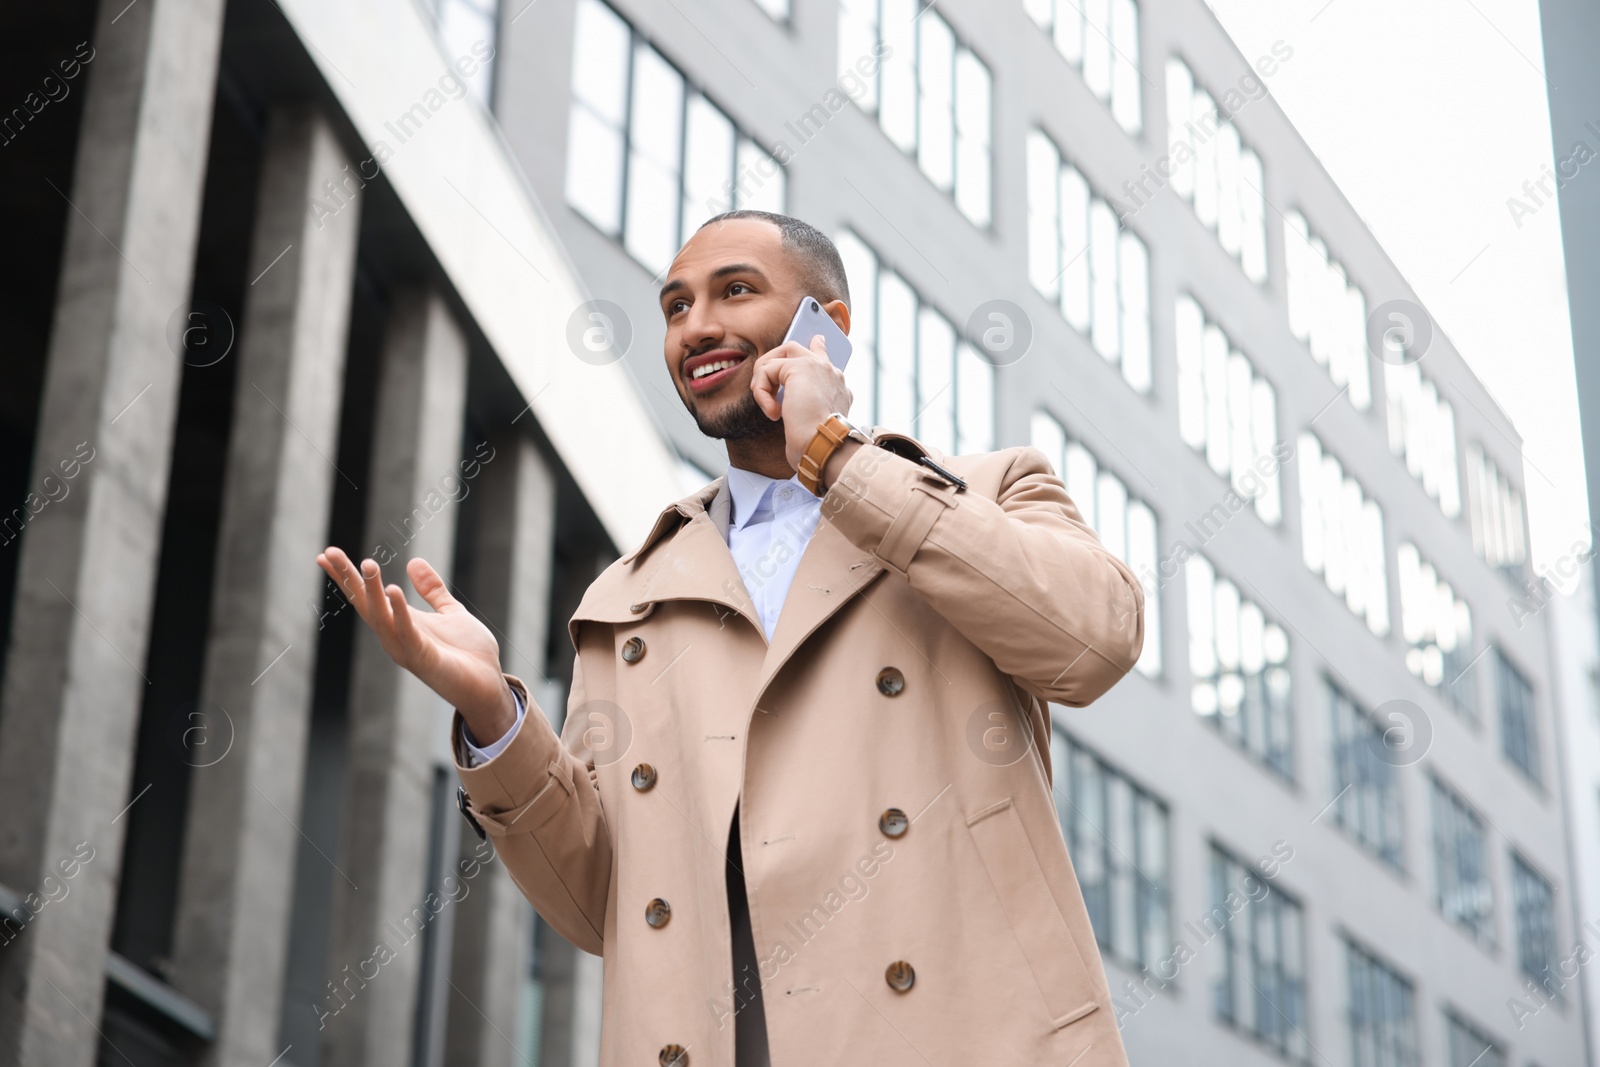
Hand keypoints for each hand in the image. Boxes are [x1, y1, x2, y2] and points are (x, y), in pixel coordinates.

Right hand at [315, 547, 516, 742]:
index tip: (326, 554)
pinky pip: (407, 632)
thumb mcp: (450, 612)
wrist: (488, 685)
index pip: (367, 597)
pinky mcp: (423, 658)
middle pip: (365, 604)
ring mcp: (406, 648)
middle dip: (348, 578)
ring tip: (367, 563)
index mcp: (400, 623)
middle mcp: (395, 636)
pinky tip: (392, 589)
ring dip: (372, 591)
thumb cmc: (469, 653)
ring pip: (381, 617)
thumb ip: (432, 590)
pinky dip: (399, 612)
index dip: (347, 576)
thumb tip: (413, 561)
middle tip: (329, 551)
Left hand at [750, 333, 852, 473]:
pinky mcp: (800, 367)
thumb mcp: (813, 423)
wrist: (825, 445)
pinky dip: (762, 392)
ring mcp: (818, 366)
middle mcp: (831, 372)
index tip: (818, 340)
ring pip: (778, 357)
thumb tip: (782, 409)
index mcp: (838, 387)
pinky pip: (768, 371)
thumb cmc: (818, 444)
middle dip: (772, 362)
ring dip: (763, 379)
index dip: (818, 348)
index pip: (827, 358)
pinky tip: (771, 412)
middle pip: (796, 349)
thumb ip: (804, 407)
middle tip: (760, 385)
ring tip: (766, 404)